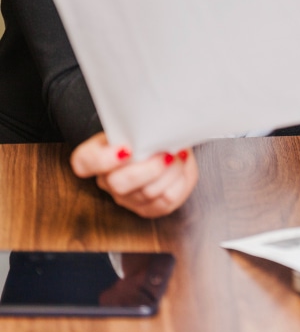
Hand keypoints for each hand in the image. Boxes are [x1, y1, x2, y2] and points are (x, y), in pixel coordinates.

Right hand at [70, 132, 198, 217]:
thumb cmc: (146, 130)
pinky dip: (179, 182)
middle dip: (149, 169)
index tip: (127, 149)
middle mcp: (108, 180)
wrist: (162, 142)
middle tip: (167, 153)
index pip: (84, 162)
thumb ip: (139, 126)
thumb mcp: (138, 122)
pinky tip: (182, 166)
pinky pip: (165, 202)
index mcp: (96, 155)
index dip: (102, 159)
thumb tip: (156, 129)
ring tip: (179, 155)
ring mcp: (127, 198)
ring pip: (147, 193)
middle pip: (119, 184)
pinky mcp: (148, 209)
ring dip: (170, 173)